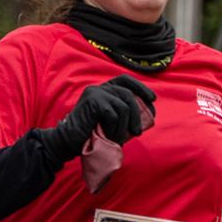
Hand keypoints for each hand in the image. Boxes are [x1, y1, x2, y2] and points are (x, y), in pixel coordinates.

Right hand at [41, 75, 156, 162]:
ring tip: (118, 138)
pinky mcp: (92, 101)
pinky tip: (108, 136)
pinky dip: (114, 128)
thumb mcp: (113, 121)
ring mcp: (95, 93)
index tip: (152, 99)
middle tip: (137, 132)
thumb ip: (126, 113)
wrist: (69, 141)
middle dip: (138, 114)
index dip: (141, 88)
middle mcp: (100, 88)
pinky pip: (113, 114)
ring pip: (123, 106)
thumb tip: (148, 112)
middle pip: (128, 95)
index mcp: (105, 89)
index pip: (126, 80)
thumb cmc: (92, 133)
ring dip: (124, 126)